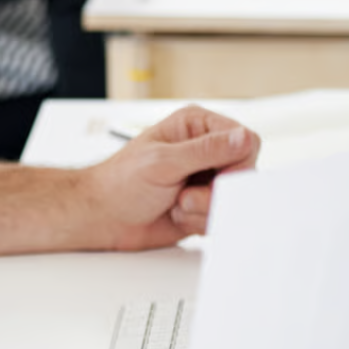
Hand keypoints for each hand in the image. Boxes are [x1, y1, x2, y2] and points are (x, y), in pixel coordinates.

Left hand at [82, 105, 259, 250]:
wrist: (104, 216)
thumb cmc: (120, 182)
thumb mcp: (163, 161)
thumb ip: (206, 151)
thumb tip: (242, 138)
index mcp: (195, 126)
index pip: (244, 139)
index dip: (237, 163)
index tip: (216, 178)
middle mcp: (204, 150)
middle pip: (243, 172)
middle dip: (214, 191)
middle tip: (185, 195)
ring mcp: (205, 179)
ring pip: (232, 198)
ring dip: (203, 209)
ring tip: (176, 203)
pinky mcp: (204, 204)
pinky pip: (221, 217)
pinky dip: (199, 222)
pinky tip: (177, 215)